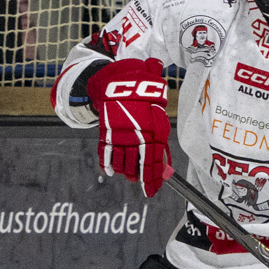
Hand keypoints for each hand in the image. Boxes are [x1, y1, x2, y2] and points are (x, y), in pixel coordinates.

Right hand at [82, 57, 170, 196]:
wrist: (121, 78)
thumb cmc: (144, 93)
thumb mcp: (158, 112)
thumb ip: (160, 135)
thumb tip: (163, 161)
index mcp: (153, 129)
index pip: (153, 160)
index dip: (152, 177)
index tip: (152, 190)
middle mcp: (136, 134)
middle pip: (137, 163)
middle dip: (138, 177)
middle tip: (140, 184)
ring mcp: (119, 133)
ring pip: (121, 160)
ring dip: (124, 171)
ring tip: (127, 176)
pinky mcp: (106, 130)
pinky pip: (105, 151)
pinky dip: (106, 163)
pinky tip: (109, 171)